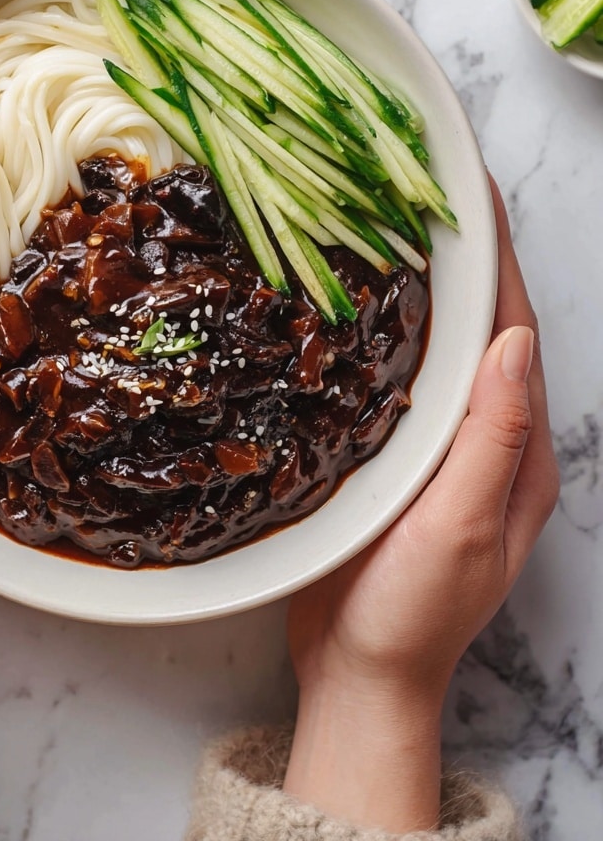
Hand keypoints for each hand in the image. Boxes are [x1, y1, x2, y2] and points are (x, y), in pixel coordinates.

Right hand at [282, 178, 557, 831]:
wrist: (358, 676)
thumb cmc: (413, 615)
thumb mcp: (463, 528)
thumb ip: (493, 438)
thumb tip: (515, 340)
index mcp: (513, 450)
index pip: (512, 333)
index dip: (497, 259)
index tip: (474, 190)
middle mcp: (481, 439)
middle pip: (477, 328)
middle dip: (460, 256)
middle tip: (421, 187)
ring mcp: (435, 448)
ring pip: (433, 348)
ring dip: (420, 286)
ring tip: (384, 225)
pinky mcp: (388, 458)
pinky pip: (393, 379)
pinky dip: (381, 332)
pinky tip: (348, 306)